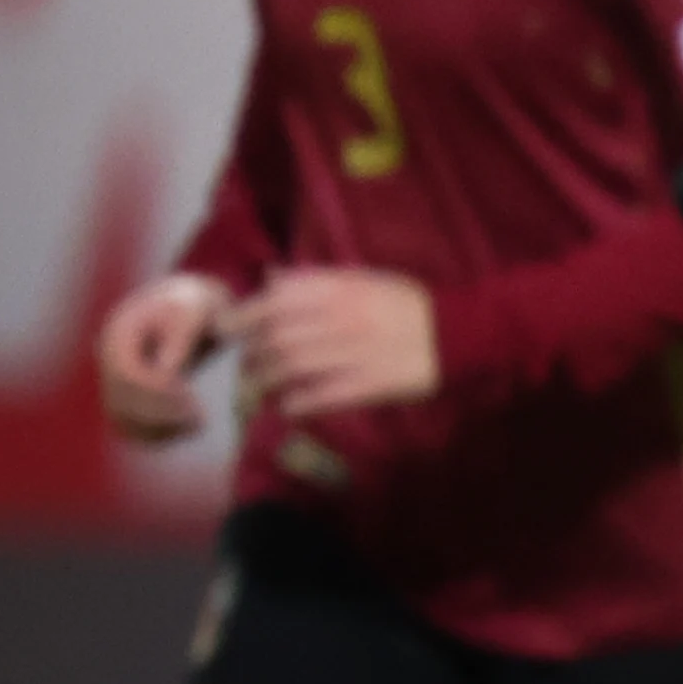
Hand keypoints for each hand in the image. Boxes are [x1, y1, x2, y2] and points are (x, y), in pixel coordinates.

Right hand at [96, 273, 231, 443]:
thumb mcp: (194, 311)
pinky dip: (156, 434)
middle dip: (161, 415)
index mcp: (119, 335)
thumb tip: (165, 375)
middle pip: (122, 401)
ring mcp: (113, 381)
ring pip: (123, 419)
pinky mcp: (126, 397)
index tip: (192, 401)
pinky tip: (187, 433)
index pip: (127, 374)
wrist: (183, 307)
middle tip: (201, 422)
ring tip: (198, 429)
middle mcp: (109, 362)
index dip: (156, 392)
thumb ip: (180, 337)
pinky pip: (132, 425)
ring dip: (158, 430)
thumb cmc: (192, 306)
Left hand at [228, 267, 440, 418]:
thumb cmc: (406, 304)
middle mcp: (339, 320)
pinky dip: (294, 403)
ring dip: (266, 381)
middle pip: (275, 340)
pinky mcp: (365, 386)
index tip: (227, 329)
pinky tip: (289, 405)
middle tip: (249, 362)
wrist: (455, 333)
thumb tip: (271, 278)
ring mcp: (351, 354)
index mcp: (339, 290)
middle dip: (253, 354)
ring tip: (263, 385)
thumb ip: (317, 279)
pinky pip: (316, 397)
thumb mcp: (365, 279)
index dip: (241, 318)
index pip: (272, 303)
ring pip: (289, 370)